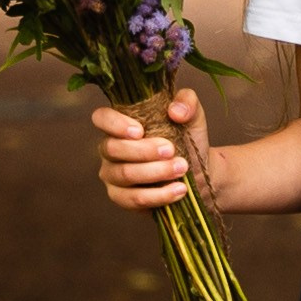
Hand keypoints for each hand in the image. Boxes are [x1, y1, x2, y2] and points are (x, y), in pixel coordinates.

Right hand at [93, 91, 202, 211]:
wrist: (199, 172)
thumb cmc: (187, 140)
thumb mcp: (192, 117)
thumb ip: (187, 102)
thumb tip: (175, 111)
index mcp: (121, 125)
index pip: (101, 118)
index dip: (115, 123)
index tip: (140, 131)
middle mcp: (111, 149)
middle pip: (112, 148)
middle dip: (143, 150)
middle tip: (171, 150)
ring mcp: (113, 175)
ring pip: (124, 174)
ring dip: (155, 172)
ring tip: (181, 168)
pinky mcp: (123, 198)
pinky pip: (133, 199)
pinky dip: (158, 195)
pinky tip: (179, 190)